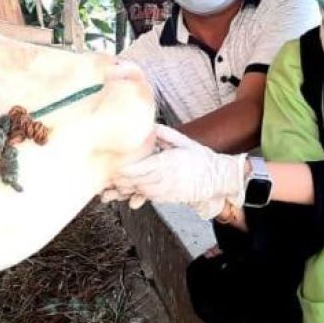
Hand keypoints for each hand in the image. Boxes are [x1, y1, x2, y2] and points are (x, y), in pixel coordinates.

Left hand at [102, 125, 247, 218]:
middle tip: (106, 179)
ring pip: (142, 192)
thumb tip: (150, 124)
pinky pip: (149, 197)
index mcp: (170, 162)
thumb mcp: (184, 142)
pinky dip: (137, 196)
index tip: (115, 167)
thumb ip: (165, 134)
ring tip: (109, 190)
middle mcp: (167, 178)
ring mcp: (167, 190)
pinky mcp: (168, 197)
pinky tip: (126, 195)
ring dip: (126, 191)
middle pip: (139, 181)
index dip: (128, 169)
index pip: (145, 167)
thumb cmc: (202, 159)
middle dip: (121, 181)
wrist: (217, 178)